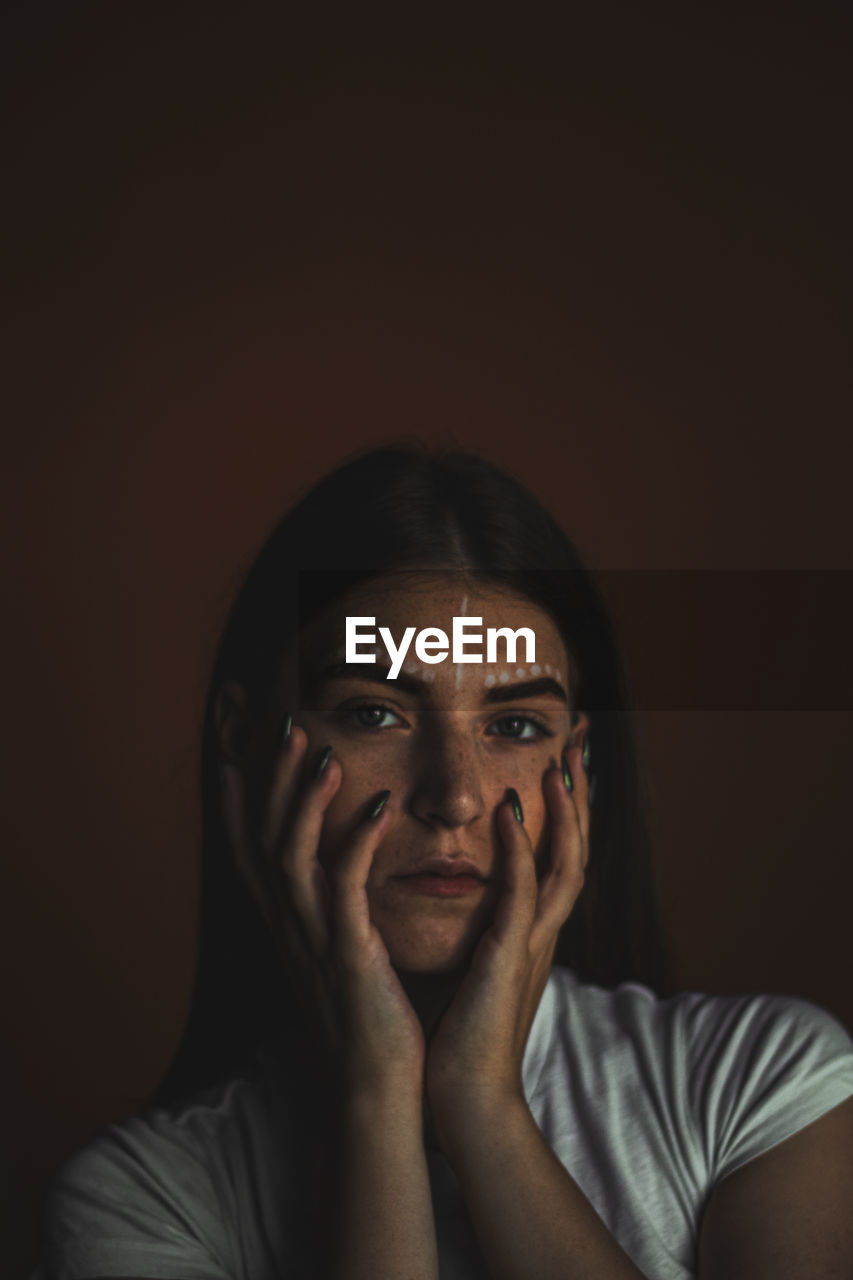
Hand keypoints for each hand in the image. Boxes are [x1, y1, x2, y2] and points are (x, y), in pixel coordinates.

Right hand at [220, 724, 425, 1100]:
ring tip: (322, 749)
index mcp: (288, 928)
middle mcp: (290, 928)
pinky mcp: (349, 954)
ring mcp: (314, 940)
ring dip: (305, 798)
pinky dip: (356, 840)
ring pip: (291, 854)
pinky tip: (378, 804)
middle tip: (283, 726)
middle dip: (270, 780)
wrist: (377, 1092)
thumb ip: (333, 921)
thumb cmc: (369, 1026)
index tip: (231, 754)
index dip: (236, 802)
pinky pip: (344, 886)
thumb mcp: (339, 963)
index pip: (249, 852)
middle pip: (263, 838)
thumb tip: (338, 889)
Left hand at [424, 745, 588, 1149]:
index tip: (563, 756)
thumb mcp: (472, 967)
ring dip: (563, 811)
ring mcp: (531, 944)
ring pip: (563, 864)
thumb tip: (458, 893)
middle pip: (576, 848)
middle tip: (582, 739)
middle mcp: (541, 931)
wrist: (463, 1100)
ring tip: (560, 760)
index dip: (565, 806)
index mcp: (531, 931)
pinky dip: (520, 848)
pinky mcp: (510, 959)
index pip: (557, 853)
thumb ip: (477, 929)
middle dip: (579, 794)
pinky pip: (522, 894)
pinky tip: (510, 807)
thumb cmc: (458, 1036)